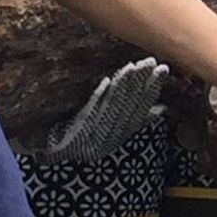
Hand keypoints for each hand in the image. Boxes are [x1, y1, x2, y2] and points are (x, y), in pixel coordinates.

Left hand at [46, 58, 169, 159]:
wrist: (55, 154)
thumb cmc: (85, 141)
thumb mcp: (112, 135)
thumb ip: (137, 122)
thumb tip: (162, 108)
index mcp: (119, 138)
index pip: (140, 111)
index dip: (152, 91)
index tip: (162, 71)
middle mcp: (109, 137)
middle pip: (128, 106)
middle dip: (141, 83)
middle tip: (151, 61)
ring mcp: (93, 134)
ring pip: (112, 105)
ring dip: (124, 85)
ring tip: (134, 66)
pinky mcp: (77, 129)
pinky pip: (90, 109)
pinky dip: (99, 95)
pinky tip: (106, 80)